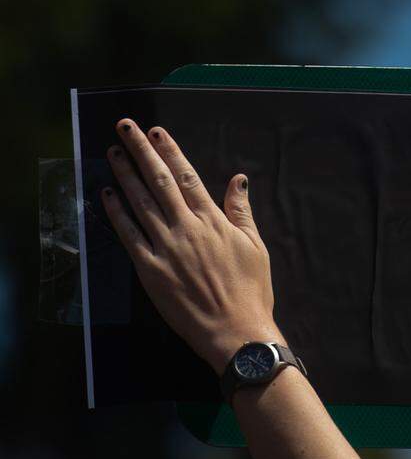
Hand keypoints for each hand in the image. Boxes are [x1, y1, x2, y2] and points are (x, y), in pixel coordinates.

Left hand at [101, 118, 284, 375]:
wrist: (236, 331)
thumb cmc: (251, 291)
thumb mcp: (255, 247)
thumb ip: (242, 211)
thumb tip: (239, 179)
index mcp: (213, 221)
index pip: (188, 177)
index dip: (170, 152)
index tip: (156, 132)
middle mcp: (187, 228)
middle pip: (159, 181)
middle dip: (140, 152)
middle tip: (124, 128)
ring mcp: (166, 248)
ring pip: (140, 202)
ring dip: (124, 175)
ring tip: (112, 153)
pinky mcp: (151, 270)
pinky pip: (129, 235)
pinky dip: (117, 213)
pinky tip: (108, 195)